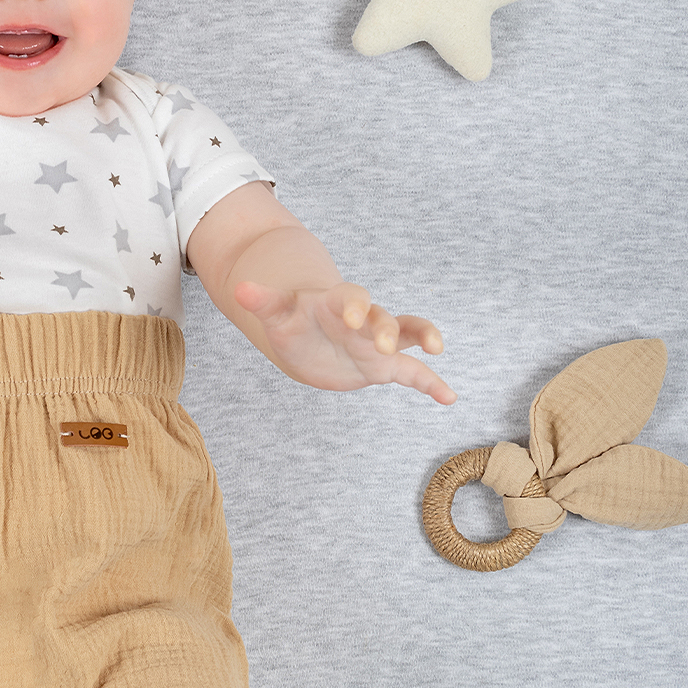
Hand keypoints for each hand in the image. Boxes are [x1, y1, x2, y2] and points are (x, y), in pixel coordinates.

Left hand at [233, 280, 455, 403]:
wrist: (306, 334)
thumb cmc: (292, 320)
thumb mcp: (277, 312)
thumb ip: (263, 301)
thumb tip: (238, 289)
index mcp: (337, 303)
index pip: (351, 297)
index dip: (354, 306)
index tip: (352, 319)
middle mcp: (364, 319)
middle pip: (382, 316)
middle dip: (386, 328)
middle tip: (385, 344)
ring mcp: (377, 341)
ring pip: (408, 333)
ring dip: (422, 337)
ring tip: (434, 349)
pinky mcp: (384, 366)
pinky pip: (414, 372)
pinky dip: (432, 383)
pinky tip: (449, 397)